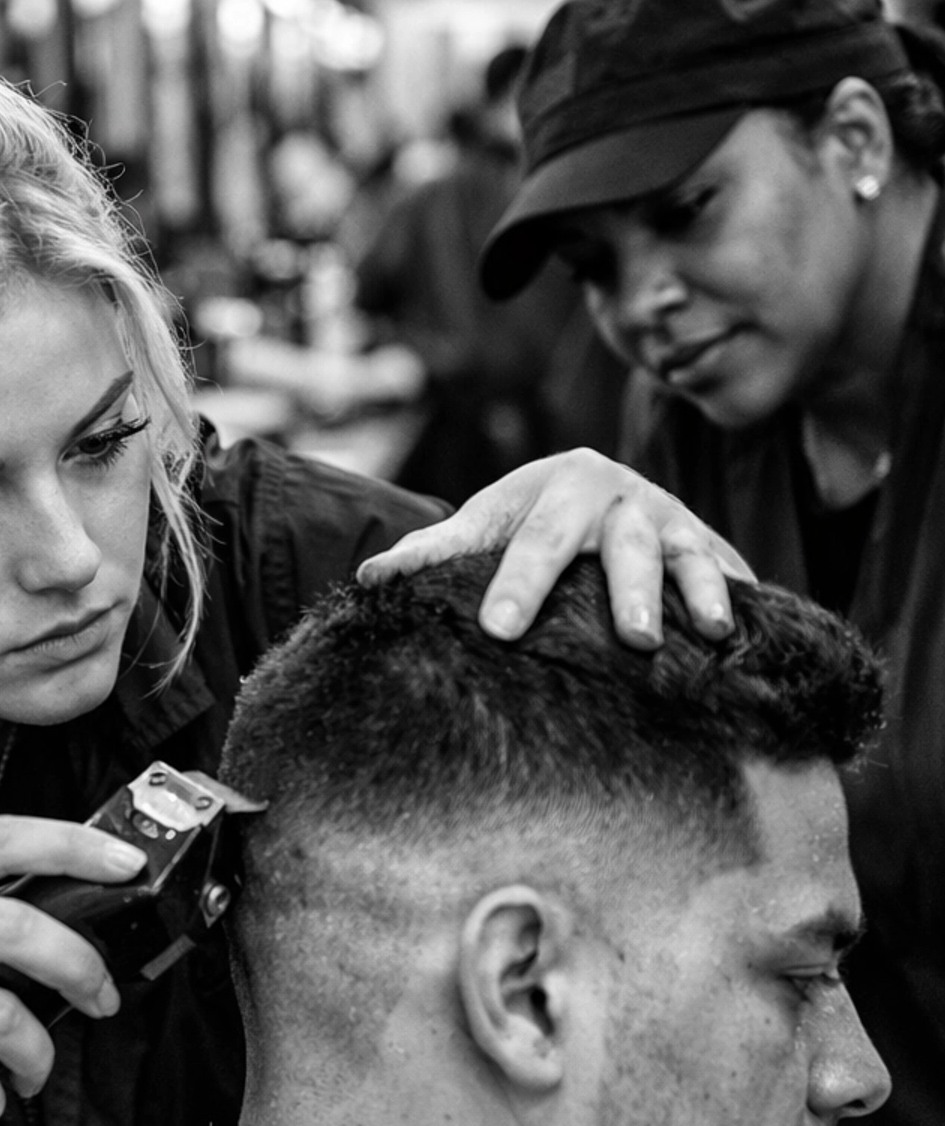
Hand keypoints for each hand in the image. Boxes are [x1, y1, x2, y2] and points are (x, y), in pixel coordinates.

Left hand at [357, 447, 752, 647]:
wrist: (587, 489)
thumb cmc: (526, 518)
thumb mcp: (483, 524)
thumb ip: (430, 553)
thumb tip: (369, 581)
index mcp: (561, 485)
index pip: (535, 540)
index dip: (519, 585)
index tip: (499, 630)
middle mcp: (623, 496)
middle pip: (624, 547)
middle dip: (631, 591)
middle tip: (634, 641)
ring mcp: (672, 519)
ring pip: (688, 554)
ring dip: (701, 591)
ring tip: (710, 632)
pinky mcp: (709, 546)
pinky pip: (728, 570)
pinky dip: (743, 598)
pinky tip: (757, 635)